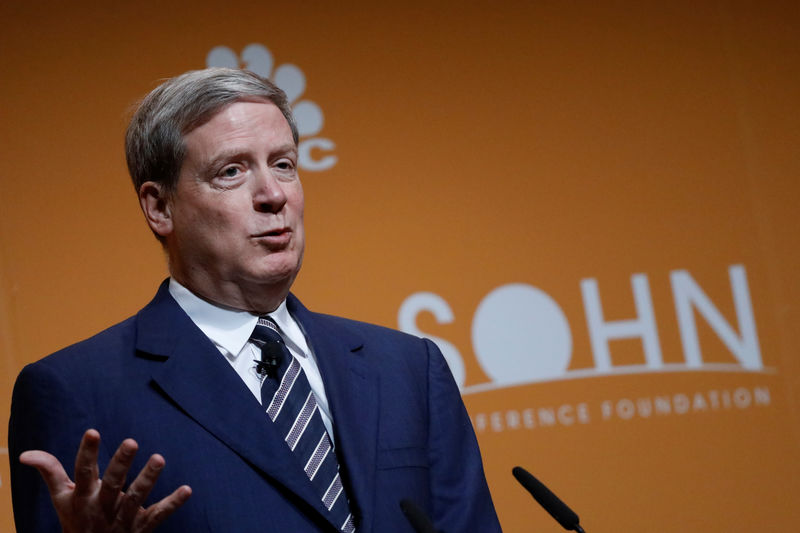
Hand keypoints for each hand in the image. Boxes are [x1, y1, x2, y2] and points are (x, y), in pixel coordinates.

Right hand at [19, 429, 191, 532]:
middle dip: (121, 464)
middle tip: (131, 441)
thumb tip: (25, 454)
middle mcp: (102, 507)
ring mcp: (123, 518)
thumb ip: (50, 472)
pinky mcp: (141, 526)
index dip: (86, 453)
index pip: (82, 472)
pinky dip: (173, 503)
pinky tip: (187, 489)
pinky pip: (158, 515)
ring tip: (160, 458)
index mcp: (83, 497)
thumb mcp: (62, 498)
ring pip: (136, 498)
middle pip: (112, 484)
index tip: (92, 431)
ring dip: (148, 479)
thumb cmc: (77, 519)